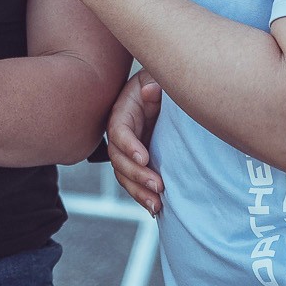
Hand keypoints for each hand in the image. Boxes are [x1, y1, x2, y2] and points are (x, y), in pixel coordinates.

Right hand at [107, 71, 164, 215]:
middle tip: (158, 187)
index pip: (118, 131)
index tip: (144, 158)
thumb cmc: (162, 80)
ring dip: (138, 192)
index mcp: (123, 112)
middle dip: (136, 176)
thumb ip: (154, 83)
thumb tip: (151, 90)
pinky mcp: (139, 162)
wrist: (167, 91)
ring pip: (124, 175)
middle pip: (118, 159)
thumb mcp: (157, 76)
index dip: (129, 146)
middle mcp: (122, 134)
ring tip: (157, 205)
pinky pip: (135, 182)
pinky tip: (156, 209)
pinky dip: (143, 196)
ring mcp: (129, 150)